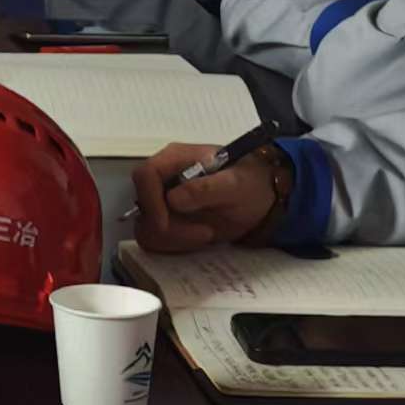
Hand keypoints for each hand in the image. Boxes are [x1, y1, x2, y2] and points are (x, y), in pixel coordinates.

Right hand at [129, 144, 283, 252]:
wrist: (261, 200)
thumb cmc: (250, 184)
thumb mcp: (235, 184)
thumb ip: (206, 188)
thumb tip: (173, 199)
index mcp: (174, 159)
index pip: (145, 175)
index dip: (150, 201)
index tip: (166, 224)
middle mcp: (163, 179)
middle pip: (143, 206)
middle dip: (168, 227)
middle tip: (204, 233)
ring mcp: (164, 201)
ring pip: (146, 227)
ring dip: (175, 239)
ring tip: (206, 233)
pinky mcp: (169, 221)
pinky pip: (158, 239)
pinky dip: (176, 245)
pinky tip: (200, 237)